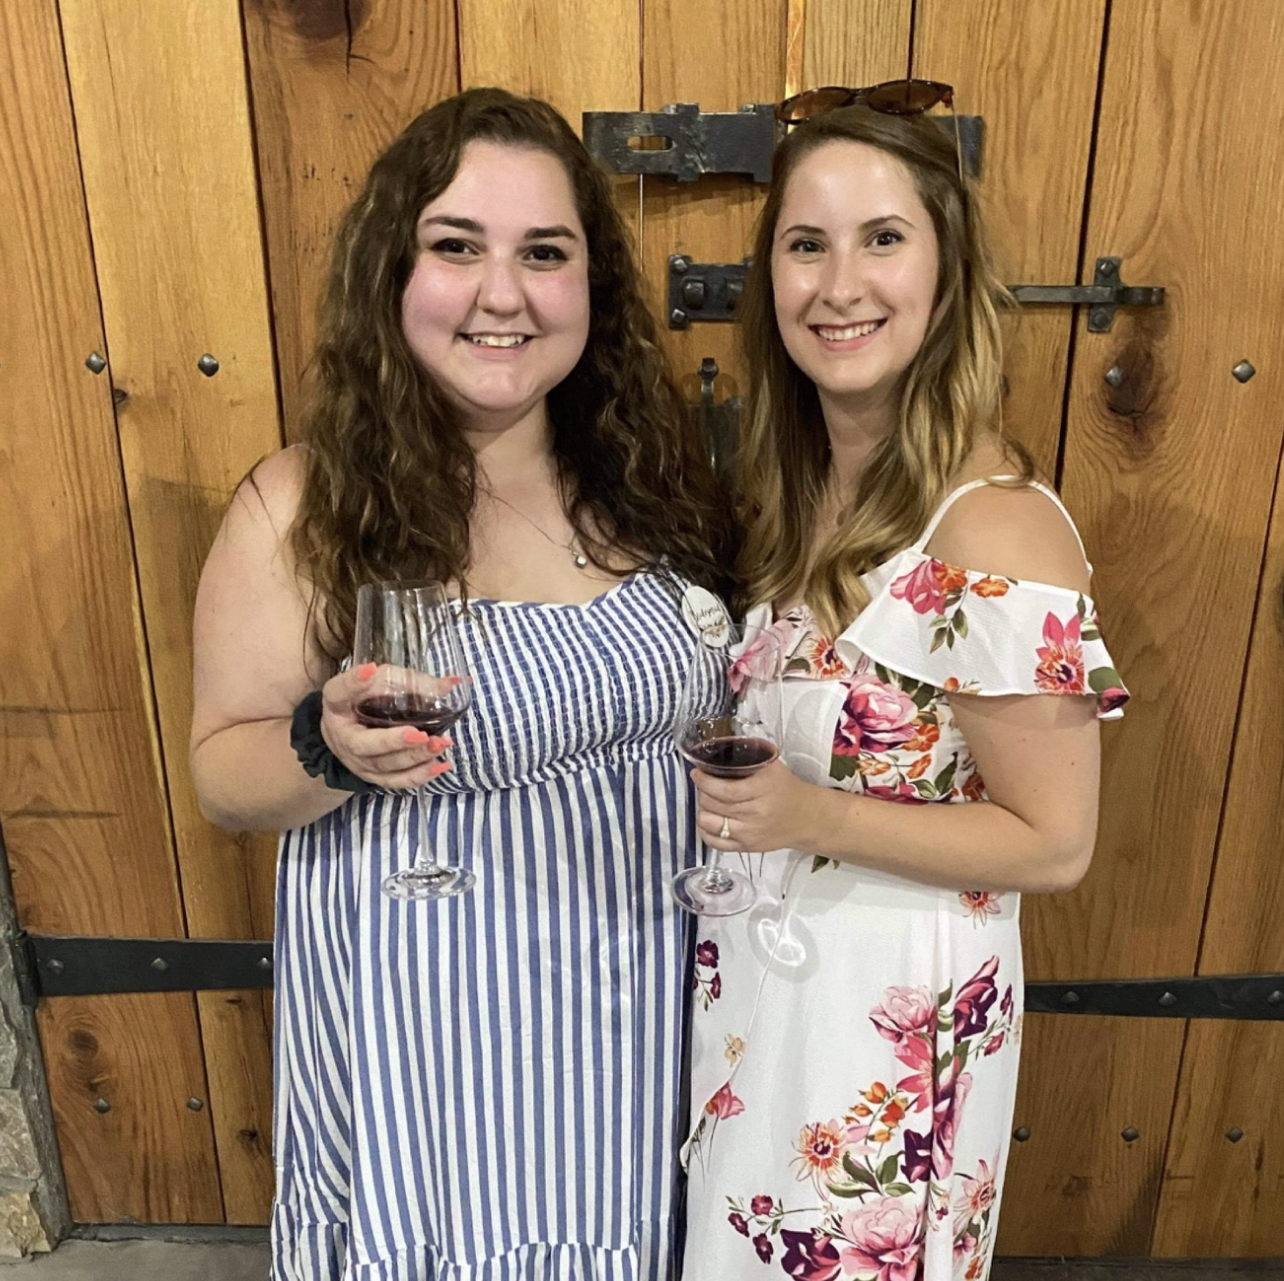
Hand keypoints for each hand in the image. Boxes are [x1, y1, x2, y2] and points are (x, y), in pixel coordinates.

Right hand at [320, 663, 457, 789]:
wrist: (346, 731)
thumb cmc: (363, 701)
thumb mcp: (377, 683)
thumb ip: (408, 680)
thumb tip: (452, 683)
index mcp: (337, 706)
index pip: (340, 692)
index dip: (354, 682)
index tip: (371, 670)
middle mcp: (344, 738)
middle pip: (365, 744)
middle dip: (395, 741)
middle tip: (421, 735)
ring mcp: (359, 762)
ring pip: (385, 766)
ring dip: (415, 757)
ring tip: (440, 743)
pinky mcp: (375, 777)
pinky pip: (396, 781)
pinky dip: (419, 775)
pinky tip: (440, 765)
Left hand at [691, 759, 828, 853]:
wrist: (806, 818)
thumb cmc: (786, 788)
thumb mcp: (771, 766)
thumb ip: (748, 757)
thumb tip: (717, 752)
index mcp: (762, 789)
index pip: (724, 790)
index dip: (704, 782)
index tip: (696, 773)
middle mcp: (755, 813)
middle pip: (713, 805)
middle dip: (702, 792)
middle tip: (704, 785)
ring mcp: (750, 833)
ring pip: (709, 824)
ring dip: (702, 811)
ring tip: (707, 802)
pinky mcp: (747, 847)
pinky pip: (715, 843)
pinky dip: (705, 831)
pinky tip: (709, 820)